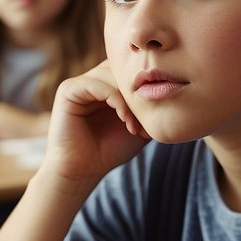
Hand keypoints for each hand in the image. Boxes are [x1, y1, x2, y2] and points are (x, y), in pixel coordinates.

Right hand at [41, 60, 149, 187]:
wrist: (82, 171)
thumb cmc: (110, 151)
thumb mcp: (139, 126)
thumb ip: (150, 107)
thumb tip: (171, 90)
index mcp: (107, 86)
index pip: (131, 71)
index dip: (147, 87)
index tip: (157, 116)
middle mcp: (93, 80)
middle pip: (122, 69)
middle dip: (139, 92)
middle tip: (148, 119)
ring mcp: (80, 83)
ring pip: (112, 74)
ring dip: (129, 99)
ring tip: (134, 125)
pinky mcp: (69, 89)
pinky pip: (98, 84)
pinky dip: (116, 101)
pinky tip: (124, 120)